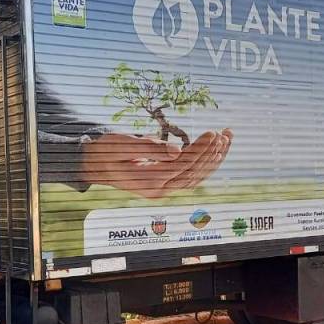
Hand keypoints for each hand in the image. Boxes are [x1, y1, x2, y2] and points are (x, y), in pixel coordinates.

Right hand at [81, 129, 232, 198]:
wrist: (96, 164)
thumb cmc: (106, 150)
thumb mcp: (122, 144)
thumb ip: (148, 147)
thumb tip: (176, 151)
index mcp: (147, 182)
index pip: (182, 166)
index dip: (200, 150)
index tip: (212, 133)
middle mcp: (158, 190)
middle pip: (193, 173)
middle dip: (211, 153)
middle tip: (224, 134)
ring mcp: (163, 190)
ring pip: (196, 177)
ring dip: (214, 159)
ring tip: (227, 140)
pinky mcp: (166, 185)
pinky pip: (191, 176)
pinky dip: (206, 163)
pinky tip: (217, 150)